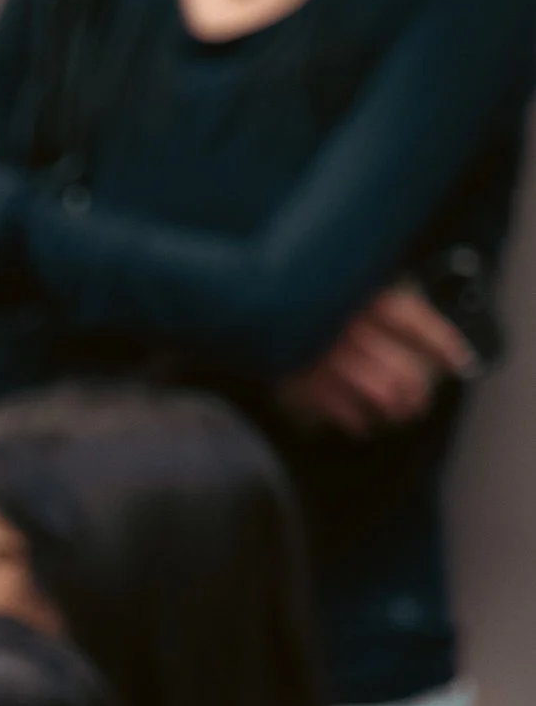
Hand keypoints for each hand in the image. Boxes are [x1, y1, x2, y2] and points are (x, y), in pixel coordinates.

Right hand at [275, 284, 475, 436]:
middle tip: (419, 400)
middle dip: (417, 392)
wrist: (243, 305)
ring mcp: (322, 356)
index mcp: (358, 295)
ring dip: (394, 410)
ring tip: (399, 414)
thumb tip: (409, 329)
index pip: (413, 321)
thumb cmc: (300, 293)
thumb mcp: (342, 281)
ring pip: (378, 395)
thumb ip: (373, 295)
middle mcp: (346, 326)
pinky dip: (357, 420)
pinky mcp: (298, 379)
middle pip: (401, 369)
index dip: (442, 343)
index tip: (461, 361)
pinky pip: (340, 409)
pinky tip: (363, 423)